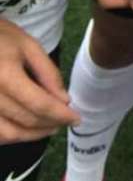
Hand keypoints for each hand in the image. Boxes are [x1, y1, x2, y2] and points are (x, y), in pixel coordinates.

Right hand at [0, 19, 78, 142]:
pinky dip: (12, 135)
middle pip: (25, 120)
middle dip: (50, 124)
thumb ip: (48, 72)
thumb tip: (64, 101)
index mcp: (6, 75)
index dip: (61, 115)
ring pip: (8, 134)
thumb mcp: (28, 45)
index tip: (76, 119)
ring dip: (32, 135)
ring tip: (50, 127)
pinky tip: (26, 128)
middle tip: (66, 121)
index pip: (39, 104)